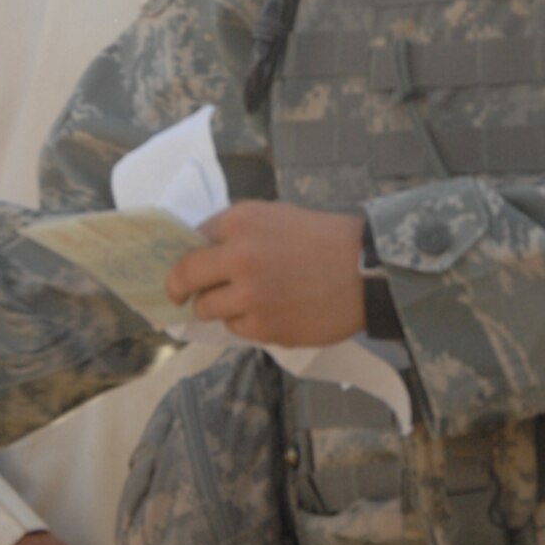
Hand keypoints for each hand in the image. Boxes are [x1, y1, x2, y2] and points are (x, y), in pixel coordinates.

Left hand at [165, 200, 365, 346]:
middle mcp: (238, 257)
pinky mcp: (264, 327)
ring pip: (206, 309)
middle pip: (185, 277)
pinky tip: (268, 312)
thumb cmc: (324, 238)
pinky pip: (236, 329)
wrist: (367, 270)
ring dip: (215, 307)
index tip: (184, 267)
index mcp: (240, 221)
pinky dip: (245, 323)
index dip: (189, 254)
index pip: (192, 240)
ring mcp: (249, 296)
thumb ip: (238, 231)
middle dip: (177, 288)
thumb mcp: (276, 215)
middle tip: (177, 296)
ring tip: (239, 303)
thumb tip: (204, 250)